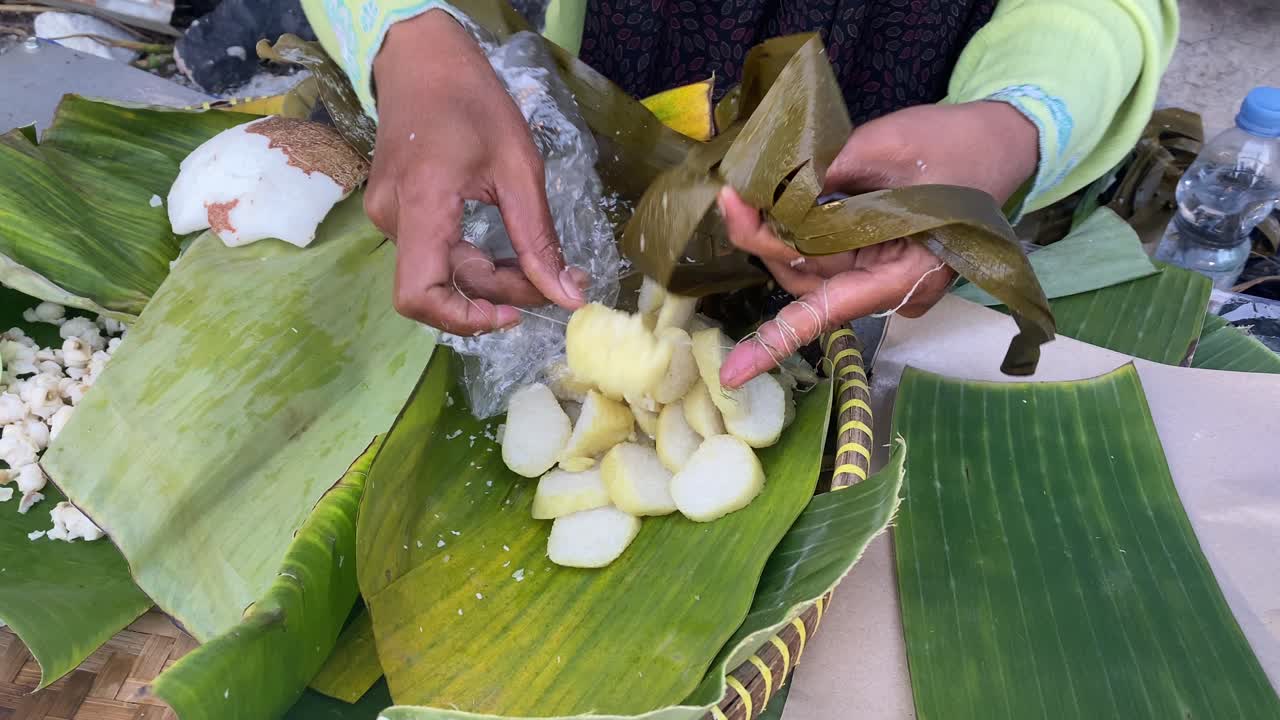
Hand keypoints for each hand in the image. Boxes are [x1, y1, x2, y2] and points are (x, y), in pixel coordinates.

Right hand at [366, 10, 584, 334]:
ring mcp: (388, 215)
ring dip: (487, 280)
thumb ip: (538, 238)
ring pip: (439, 273)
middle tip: (551, 281)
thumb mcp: (519, 166)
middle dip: (498, 294)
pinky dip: (470, 262)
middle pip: (441, 286)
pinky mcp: (395, 212)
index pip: (419, 294)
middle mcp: (393, 218)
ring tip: (531, 262)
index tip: (513, 313)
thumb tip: (567, 296)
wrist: (421, 58)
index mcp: (421, 204)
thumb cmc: (472, 100)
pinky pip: (433, 254)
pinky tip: (502, 249)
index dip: (464, 319)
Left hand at [718, 101, 1037, 387]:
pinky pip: (822, 252)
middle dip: (767, 242)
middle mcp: (888, 288)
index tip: (731, 374)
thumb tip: (771, 189)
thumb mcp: (889, 148)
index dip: (776, 339)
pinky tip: (774, 200)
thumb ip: (829, 173)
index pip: (827, 310)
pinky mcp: (872, 254)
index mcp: (903, 275)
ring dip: (777, 233)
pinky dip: (797, 227)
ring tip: (750, 191)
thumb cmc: (957, 146)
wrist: (1002, 141)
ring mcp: (879, 274)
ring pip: (807, 267)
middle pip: (807, 281)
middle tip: (734, 197)